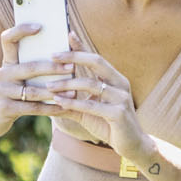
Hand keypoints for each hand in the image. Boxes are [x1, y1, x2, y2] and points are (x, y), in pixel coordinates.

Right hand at [0, 21, 74, 146]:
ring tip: (73, 92)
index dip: (21, 30)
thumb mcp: (16, 78)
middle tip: (72, 67)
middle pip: (29, 67)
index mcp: (7, 62)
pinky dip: (50, 108)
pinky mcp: (4, 108)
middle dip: (53, 67)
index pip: (8, 38)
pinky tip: (63, 108)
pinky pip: (32, 108)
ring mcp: (1, 91)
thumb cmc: (11, 95)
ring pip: (33, 90)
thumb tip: (63, 52)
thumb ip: (31, 66)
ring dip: (55, 91)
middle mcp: (2, 73)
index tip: (40, 26)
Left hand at [46, 34, 153, 165]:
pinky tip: (58, 102)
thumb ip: (72, 99)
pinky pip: (93, 105)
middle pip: (96, 62)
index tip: (66, 35)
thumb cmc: (109, 125)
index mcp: (114, 79)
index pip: (96, 57)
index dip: (82, 46)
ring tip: (48, 86)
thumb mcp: (88, 109)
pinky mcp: (119, 114)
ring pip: (91, 85)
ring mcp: (122, 98)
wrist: (132, 146)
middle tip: (52, 57)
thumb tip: (49, 92)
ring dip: (68, 85)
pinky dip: (74, 103)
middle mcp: (120, 84)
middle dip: (73, 57)